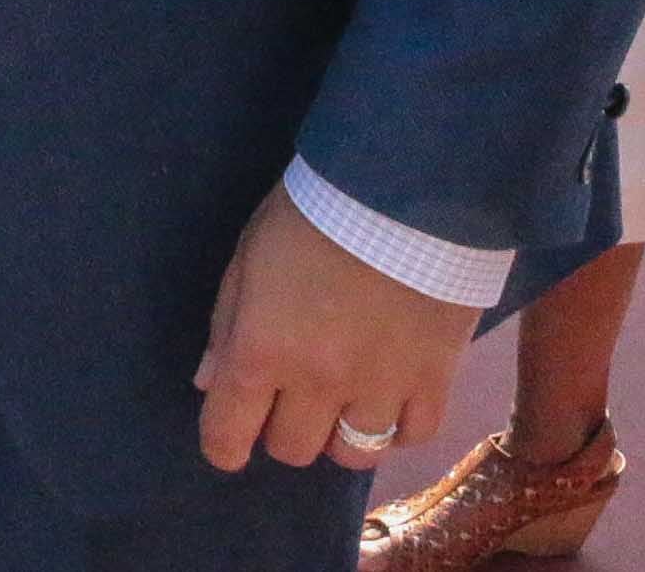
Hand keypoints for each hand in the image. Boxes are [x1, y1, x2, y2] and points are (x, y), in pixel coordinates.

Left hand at [193, 183, 478, 473]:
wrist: (403, 189)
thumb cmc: (311, 212)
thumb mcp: (248, 256)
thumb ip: (226, 326)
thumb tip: (209, 383)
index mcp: (262, 350)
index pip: (228, 433)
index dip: (222, 446)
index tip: (227, 441)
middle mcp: (317, 381)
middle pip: (293, 449)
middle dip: (282, 429)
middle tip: (290, 398)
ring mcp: (380, 387)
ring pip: (355, 455)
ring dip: (340, 434)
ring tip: (342, 400)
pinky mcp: (435, 380)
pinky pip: (413, 436)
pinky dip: (398, 427)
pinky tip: (390, 398)